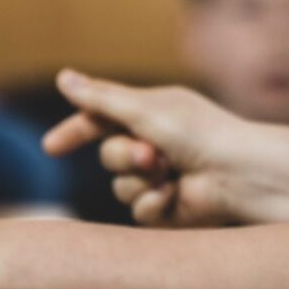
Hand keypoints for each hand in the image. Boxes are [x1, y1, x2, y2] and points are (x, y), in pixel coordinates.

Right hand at [43, 70, 255, 226]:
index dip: (75, 131)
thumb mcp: (143, 109)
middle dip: (124, 157)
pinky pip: (138, 211)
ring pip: (121, 187)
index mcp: (151, 113)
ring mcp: (162, 176)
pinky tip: (175, 195)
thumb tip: (63, 77)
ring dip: (140, 181)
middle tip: (150, 154)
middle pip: (109, 156)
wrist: (237, 173)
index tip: (51, 147)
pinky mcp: (168, 206)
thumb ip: (100, 98)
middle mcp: (155, 143)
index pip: (102, 119)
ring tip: (170, 174)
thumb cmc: (198, 132)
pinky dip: (153, 203)